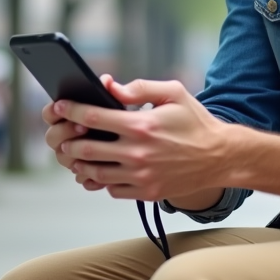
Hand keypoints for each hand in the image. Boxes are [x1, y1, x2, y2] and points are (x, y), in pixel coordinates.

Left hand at [55, 77, 231, 200]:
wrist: (220, 157)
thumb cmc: (195, 122)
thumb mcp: (173, 93)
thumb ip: (139, 88)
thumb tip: (109, 86)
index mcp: (141, 125)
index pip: (92, 116)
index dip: (70, 110)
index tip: (59, 106)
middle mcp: (137, 152)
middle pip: (86, 147)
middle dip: (68, 140)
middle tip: (63, 135)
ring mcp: (141, 176)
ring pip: (95, 172)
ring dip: (80, 163)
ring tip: (76, 154)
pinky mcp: (147, 192)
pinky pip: (112, 189)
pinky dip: (102, 180)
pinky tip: (102, 170)